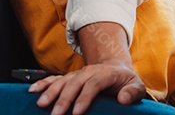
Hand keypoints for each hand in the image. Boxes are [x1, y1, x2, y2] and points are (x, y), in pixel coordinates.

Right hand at [29, 62, 145, 114]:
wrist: (117, 69)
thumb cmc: (126, 81)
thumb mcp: (136, 85)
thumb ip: (133, 92)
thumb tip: (123, 98)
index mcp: (107, 73)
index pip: (94, 83)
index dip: (85, 97)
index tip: (77, 112)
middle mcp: (90, 71)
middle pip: (75, 83)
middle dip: (64, 99)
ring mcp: (78, 74)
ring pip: (62, 81)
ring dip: (51, 92)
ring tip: (42, 105)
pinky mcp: (69, 78)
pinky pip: (54, 79)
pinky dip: (43, 84)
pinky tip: (33, 91)